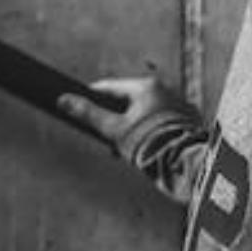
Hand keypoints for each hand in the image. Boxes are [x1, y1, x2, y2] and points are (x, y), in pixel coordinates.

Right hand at [57, 77, 188, 151]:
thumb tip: (63, 100)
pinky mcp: (187, 120)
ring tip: (123, 148)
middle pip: (129, 100)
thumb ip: (89, 114)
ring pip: (146, 111)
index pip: (111, 87)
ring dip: (132, 126)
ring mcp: (178, 103)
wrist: (185, 164)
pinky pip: (161, 121)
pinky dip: (150, 131)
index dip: (92, 97)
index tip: (79, 104)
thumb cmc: (150, 145)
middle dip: (114, 118)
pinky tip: (144, 148)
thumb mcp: (114, 130)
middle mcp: (165, 89)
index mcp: (147, 86)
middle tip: (104, 136)